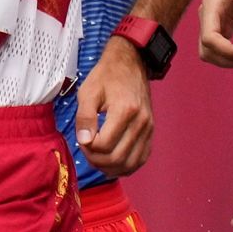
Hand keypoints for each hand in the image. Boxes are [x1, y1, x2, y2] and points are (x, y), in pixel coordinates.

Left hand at [74, 37, 153, 176]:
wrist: (130, 64)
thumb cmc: (107, 76)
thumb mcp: (89, 92)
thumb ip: (85, 117)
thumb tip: (84, 141)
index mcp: (125, 110)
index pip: (104, 145)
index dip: (88, 148)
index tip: (81, 139)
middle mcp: (141, 122)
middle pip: (117, 158)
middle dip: (96, 160)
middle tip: (86, 149)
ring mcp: (148, 128)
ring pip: (130, 164)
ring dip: (110, 167)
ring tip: (97, 158)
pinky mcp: (151, 132)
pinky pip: (141, 159)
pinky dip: (126, 166)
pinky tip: (113, 162)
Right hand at [199, 0, 232, 67]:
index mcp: (212, 4)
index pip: (209, 39)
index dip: (228, 52)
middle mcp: (207, 15)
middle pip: (207, 51)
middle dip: (229, 60)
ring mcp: (212, 23)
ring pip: (209, 55)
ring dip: (229, 62)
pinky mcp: (222, 29)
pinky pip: (218, 52)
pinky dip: (232, 59)